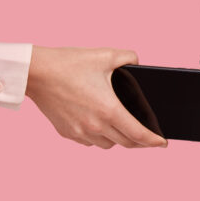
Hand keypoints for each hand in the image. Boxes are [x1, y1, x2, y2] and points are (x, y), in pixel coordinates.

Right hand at [26, 46, 167, 148]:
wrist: (35, 72)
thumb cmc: (69, 63)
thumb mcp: (105, 55)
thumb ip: (128, 57)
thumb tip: (137, 63)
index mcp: (109, 110)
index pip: (139, 134)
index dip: (154, 141)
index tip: (163, 144)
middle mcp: (96, 126)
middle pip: (126, 143)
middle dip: (140, 142)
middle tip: (148, 137)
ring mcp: (80, 132)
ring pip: (108, 145)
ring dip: (118, 139)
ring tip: (123, 129)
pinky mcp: (67, 133)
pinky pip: (90, 142)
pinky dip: (98, 137)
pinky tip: (100, 126)